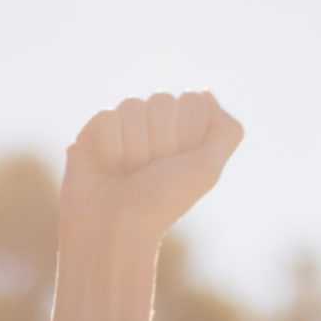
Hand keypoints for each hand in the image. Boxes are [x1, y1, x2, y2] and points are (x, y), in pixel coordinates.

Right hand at [60, 89, 245, 255]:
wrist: (117, 226)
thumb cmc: (163, 201)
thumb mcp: (207, 170)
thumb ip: (225, 132)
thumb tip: (205, 94)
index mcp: (186, 135)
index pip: (192, 102)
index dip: (187, 133)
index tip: (180, 164)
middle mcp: (156, 128)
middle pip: (162, 101)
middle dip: (160, 140)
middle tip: (151, 170)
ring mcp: (126, 127)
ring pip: (132, 106)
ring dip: (134, 146)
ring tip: (128, 171)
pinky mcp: (95, 130)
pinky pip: (106, 117)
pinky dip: (110, 147)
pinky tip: (107, 167)